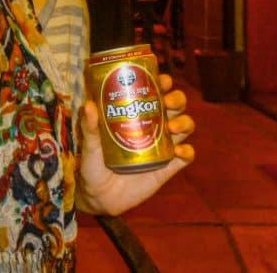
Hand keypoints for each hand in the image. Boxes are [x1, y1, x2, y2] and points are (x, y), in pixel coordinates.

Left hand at [76, 73, 194, 215]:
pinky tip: (178, 152)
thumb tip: (89, 105)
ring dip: (184, 122)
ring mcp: (162, 147)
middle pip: (175, 106)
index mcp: (135, 115)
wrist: (99, 197)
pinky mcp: (167, 167)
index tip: (160, 79)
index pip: (153, 92)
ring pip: (184, 127)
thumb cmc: (92, 165)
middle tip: (168, 102)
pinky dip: (187, 152)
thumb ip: (89, 128)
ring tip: (173, 126)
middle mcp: (152, 127)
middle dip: (177, 99)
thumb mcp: (90, 145)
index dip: (161, 82)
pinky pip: (185, 157)